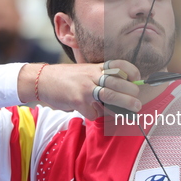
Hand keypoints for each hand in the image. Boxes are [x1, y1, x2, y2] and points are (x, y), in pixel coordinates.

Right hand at [18, 61, 140, 119]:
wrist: (43, 80)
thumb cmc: (66, 78)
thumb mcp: (85, 72)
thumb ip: (99, 78)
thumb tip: (120, 90)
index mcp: (96, 67)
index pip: (119, 64)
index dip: (131, 71)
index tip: (138, 79)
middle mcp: (92, 75)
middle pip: (118, 83)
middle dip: (132, 94)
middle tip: (137, 103)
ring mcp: (86, 88)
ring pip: (111, 97)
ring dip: (124, 105)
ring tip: (133, 111)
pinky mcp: (78, 101)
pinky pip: (94, 112)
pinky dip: (96, 116)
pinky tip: (92, 113)